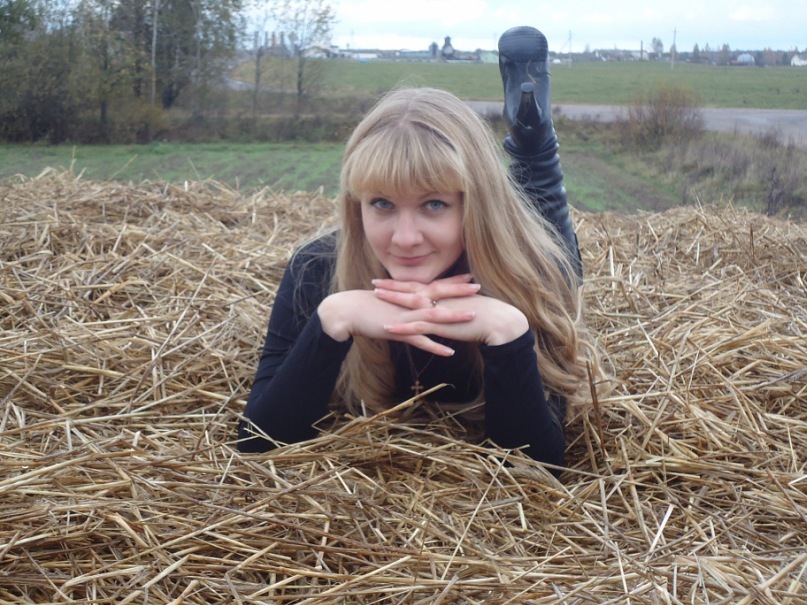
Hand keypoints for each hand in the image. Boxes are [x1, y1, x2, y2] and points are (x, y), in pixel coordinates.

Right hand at [317, 290, 475, 355]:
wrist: (345, 311)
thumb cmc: (364, 307)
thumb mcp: (388, 303)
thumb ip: (402, 305)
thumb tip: (411, 306)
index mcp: (408, 295)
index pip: (434, 286)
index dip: (452, 282)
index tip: (469, 277)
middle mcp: (410, 303)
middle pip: (439, 296)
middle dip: (459, 291)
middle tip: (479, 286)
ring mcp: (406, 317)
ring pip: (434, 316)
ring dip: (454, 317)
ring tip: (473, 317)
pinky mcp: (399, 331)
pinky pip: (420, 340)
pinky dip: (435, 346)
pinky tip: (450, 352)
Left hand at [372, 276, 528, 346]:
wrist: (498, 320)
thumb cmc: (486, 315)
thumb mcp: (465, 307)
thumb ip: (453, 306)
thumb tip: (447, 309)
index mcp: (445, 293)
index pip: (420, 285)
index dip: (403, 283)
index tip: (390, 279)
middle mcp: (439, 298)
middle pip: (411, 290)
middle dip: (392, 286)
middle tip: (374, 282)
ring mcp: (439, 310)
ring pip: (410, 304)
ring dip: (392, 301)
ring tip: (375, 297)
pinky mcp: (441, 325)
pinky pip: (417, 326)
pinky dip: (401, 326)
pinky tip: (388, 328)